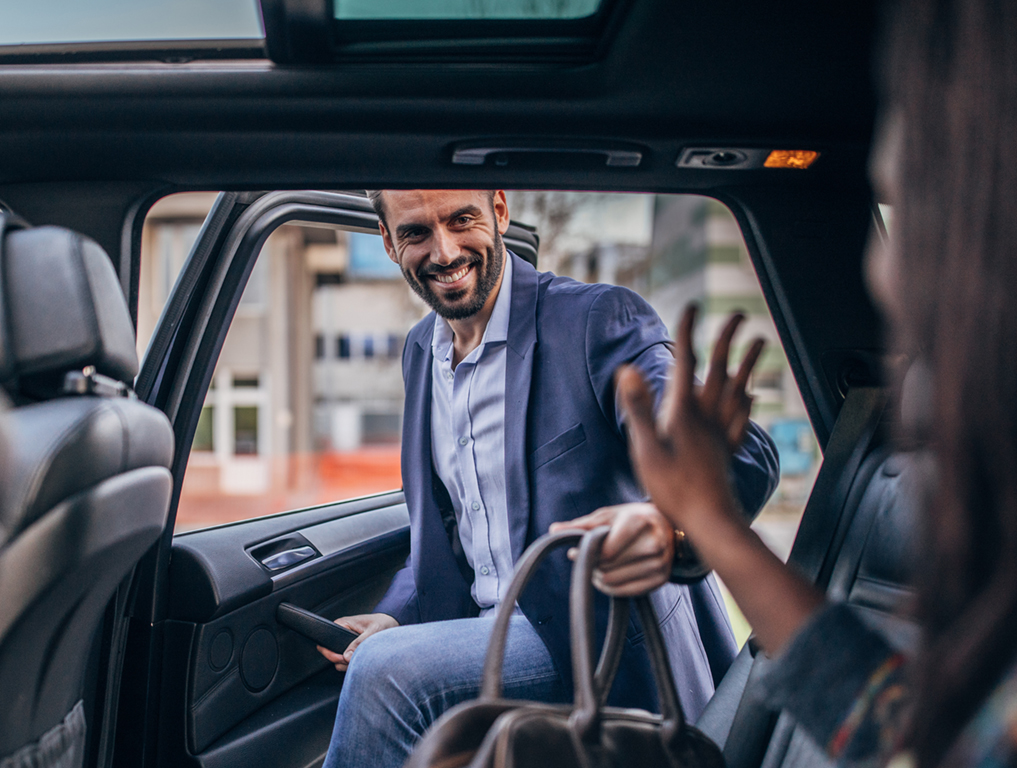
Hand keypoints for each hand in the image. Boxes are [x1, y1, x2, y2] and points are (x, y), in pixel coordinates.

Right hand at [316, 613, 398, 671]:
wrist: (392, 624)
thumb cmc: (382, 623)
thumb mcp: (372, 631)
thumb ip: (359, 643)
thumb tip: (346, 657)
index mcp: (342, 625)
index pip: (325, 641)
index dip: (330, 652)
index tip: (341, 658)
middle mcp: (341, 634)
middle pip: (331, 654)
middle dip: (341, 661)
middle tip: (354, 660)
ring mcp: (346, 644)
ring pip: (339, 661)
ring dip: (348, 664)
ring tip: (361, 659)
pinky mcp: (352, 651)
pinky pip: (347, 662)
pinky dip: (353, 665)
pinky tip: (363, 661)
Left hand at [550, 503, 674, 595]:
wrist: (666, 525)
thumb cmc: (631, 519)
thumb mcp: (607, 516)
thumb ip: (581, 525)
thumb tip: (553, 530)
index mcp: (640, 522)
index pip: (607, 551)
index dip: (587, 554)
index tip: (575, 551)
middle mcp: (655, 543)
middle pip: (609, 568)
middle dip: (592, 565)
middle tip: (588, 559)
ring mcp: (661, 563)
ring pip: (615, 582)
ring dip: (599, 577)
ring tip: (598, 566)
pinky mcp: (661, 579)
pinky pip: (626, 592)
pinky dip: (611, 588)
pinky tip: (607, 577)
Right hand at [618, 306, 763, 540]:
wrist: (709, 522)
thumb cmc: (672, 489)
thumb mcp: (646, 449)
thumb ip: (639, 408)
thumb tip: (628, 370)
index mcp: (684, 413)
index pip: (686, 363)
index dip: (688, 333)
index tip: (693, 307)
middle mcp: (706, 417)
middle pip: (721, 369)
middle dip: (729, 339)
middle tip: (740, 314)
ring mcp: (720, 434)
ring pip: (739, 389)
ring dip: (749, 364)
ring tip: (761, 343)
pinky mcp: (727, 451)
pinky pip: (742, 419)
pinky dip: (748, 401)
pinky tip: (751, 396)